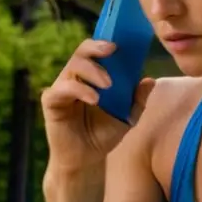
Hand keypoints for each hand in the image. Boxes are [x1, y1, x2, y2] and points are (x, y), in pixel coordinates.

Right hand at [41, 39, 155, 172]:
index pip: (96, 52)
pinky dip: (80, 90)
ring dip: (93, 71)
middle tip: (112, 51)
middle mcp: (76, 78)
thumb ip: (138, 100)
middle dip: (97, 48)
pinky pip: (63, 89)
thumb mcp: (128, 117)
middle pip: (82, 52)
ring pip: (73, 66)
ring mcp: (62, 88)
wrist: (86, 159)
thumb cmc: (103, 134)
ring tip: (108, 85)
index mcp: (93, 76)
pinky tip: (94, 99)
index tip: (120, 42)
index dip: (106, 43)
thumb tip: (149, 80)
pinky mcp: (52, 102)